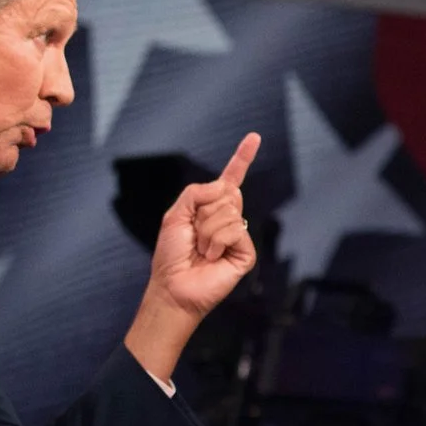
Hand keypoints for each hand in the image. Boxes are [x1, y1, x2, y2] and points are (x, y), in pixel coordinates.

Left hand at [150, 133, 260, 318]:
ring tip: (201, 251)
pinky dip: (217, 242)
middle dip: (204, 211)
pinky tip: (212, 257)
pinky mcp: (246, 252)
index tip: (254, 137)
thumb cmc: (171, 255)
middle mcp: (228, 219)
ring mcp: (238, 236)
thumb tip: (224, 186)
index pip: (230, 179)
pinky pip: (234, 230)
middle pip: (227, 193)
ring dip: (207, 231)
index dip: (242, 158)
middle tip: (195, 235)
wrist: (174, 287)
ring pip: (229, 212)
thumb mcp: (175, 215)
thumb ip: (196, 192)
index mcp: (211, 208)